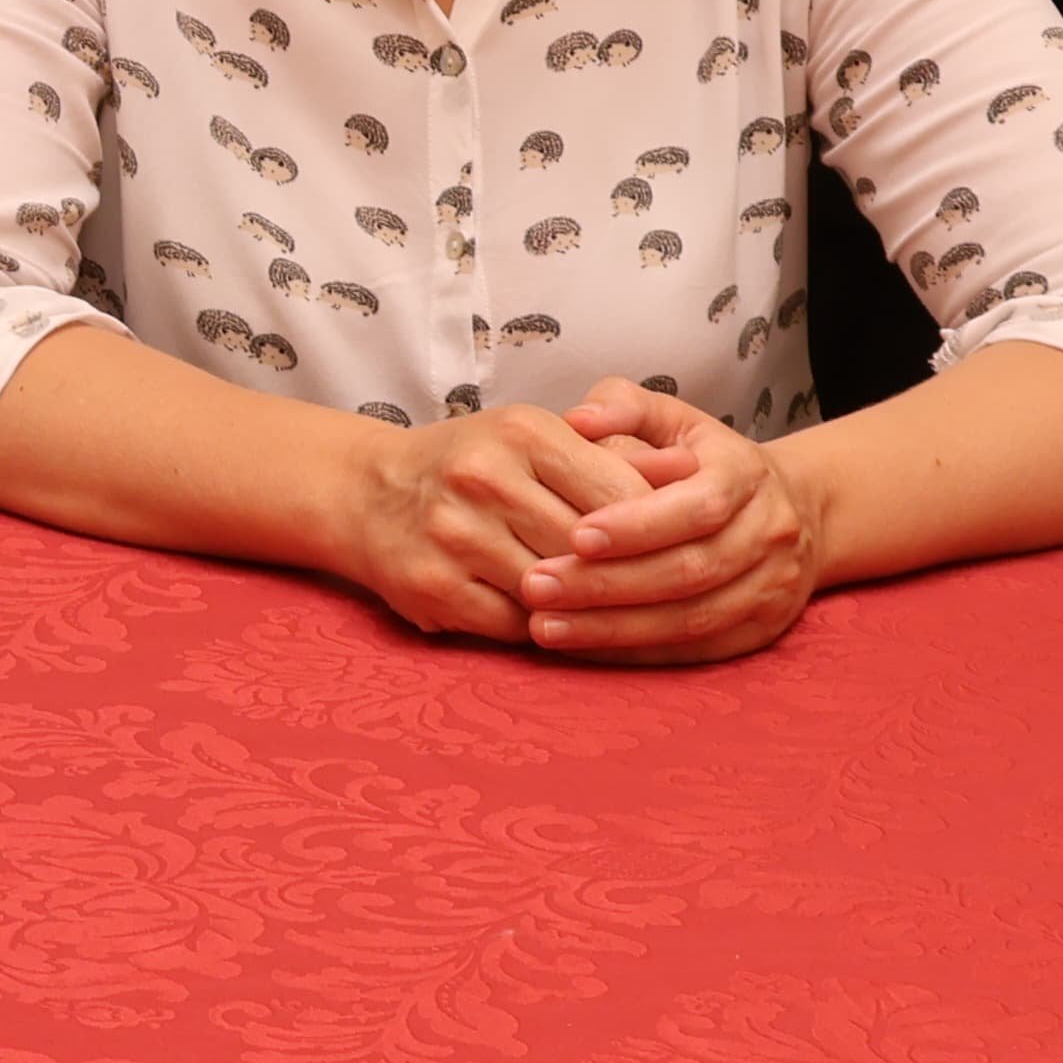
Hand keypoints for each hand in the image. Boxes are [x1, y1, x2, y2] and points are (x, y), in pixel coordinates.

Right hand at [312, 401, 661, 642]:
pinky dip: (542, 631)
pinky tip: (552, 622)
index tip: (682, 554)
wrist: (367, 491)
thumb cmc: (475, 465)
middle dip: (628, 579)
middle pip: (593, 552)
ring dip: (586, 611)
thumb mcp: (538, 441)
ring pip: (557, 594)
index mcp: (521, 431)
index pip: (623, 498)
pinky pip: (516, 627)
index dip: (660, 535)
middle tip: (661, 599)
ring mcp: (452, 534)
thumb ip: (615, 459)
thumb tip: (695, 479)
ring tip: (608, 613)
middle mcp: (482, 477)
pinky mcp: (431, 586)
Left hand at [514, 380, 827, 661]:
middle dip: (608, 584)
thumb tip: (577, 419)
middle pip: (690, 570)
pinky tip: (581, 645)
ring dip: (615, 628)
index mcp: (746, 475)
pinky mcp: (761, 630)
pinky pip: (696, 650)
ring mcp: (772, 587)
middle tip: (536, 585)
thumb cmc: (703, 459)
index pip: (698, 506)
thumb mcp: (671, 417)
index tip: (575, 536)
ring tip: (544, 625)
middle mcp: (769, 534)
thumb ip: (622, 406)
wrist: (791, 509)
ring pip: (692, 619)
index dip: (638, 525)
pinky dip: (637, 652)